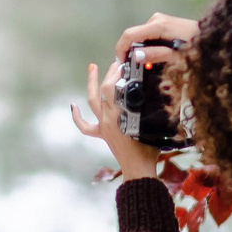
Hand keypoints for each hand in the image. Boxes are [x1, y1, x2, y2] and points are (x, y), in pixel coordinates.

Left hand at [71, 60, 162, 180]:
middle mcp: (109, 117)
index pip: (113, 87)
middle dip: (110, 73)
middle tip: (117, 62)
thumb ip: (152, 108)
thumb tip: (157, 93)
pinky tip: (73, 106)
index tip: (125, 63)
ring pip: (93, 101)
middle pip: (104, 89)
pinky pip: (85, 126)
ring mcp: (104, 125)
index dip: (117, 73)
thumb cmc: (150, 149)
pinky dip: (77, 116)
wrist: (138, 169)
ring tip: (93, 67)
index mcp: (121, 114)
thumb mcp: (153, 124)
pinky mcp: (102, 134)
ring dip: (91, 83)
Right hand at [114, 12, 198, 65]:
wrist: (215, 37)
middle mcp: (157, 19)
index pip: (129, 35)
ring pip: (142, 37)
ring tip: (147, 66)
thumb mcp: (177, 57)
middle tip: (135, 69)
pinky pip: (150, 36)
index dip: (121, 49)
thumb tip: (135, 56)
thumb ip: (155, 55)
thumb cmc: (199, 49)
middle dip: (132, 52)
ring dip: (141, 50)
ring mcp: (161, 20)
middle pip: (135, 36)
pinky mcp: (165, 24)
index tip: (121, 64)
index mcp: (158, 25)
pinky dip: (149, 47)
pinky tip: (155, 57)